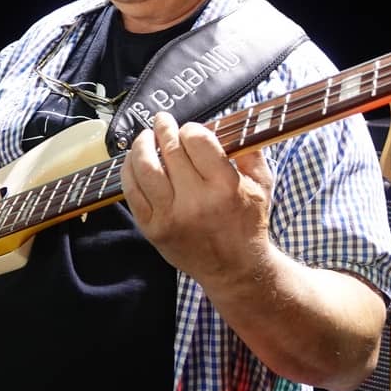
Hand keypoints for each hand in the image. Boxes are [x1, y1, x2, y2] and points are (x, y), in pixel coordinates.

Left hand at [120, 112, 274, 283]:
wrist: (235, 269)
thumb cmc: (247, 223)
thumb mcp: (261, 185)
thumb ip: (250, 151)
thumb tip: (227, 123)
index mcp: (225, 187)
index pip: (197, 140)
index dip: (190, 129)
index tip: (190, 130)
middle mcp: (196, 202)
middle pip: (170, 150)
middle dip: (164, 129)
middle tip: (162, 121)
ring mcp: (171, 217)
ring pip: (145, 168)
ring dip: (141, 145)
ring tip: (145, 136)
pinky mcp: (153, 229)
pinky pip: (132, 192)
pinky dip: (129, 170)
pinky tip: (134, 160)